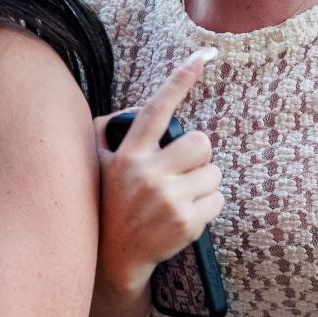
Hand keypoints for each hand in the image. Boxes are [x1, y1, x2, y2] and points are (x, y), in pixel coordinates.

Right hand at [95, 48, 222, 294]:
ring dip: (204, 183)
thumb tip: (128, 111)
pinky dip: (208, 206)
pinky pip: (218, 200)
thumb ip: (109, 132)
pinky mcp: (186, 223)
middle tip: (182, 171)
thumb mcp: (99, 164)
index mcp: (129, 154)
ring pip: (214, 173)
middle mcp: (148, 174)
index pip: (156, 109)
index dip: (180, 80)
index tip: (202, 57)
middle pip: (202, 143)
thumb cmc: (110, 203)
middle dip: (199, 156)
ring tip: (179, 198)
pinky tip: (186, 215)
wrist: (115, 259)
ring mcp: (168, 200)